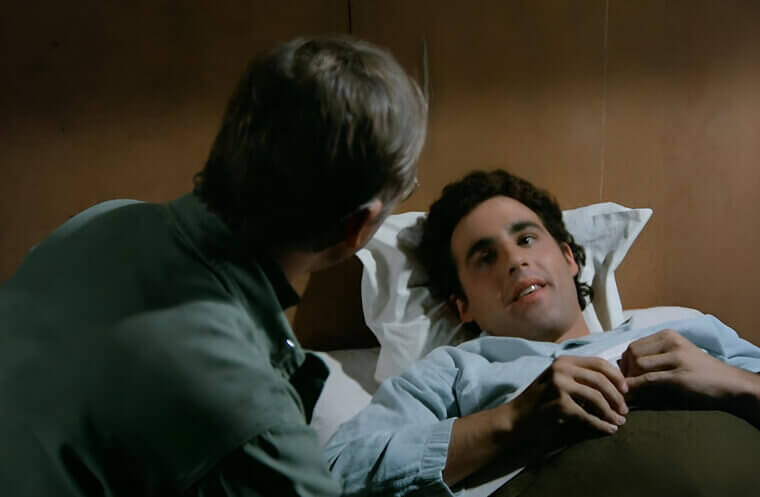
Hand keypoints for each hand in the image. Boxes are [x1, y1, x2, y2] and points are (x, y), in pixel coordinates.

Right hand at [506, 355, 627, 450]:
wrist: (516, 418)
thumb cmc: (540, 401)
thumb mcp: (558, 380)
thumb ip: (580, 377)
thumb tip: (615, 384)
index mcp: (563, 361)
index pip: (599, 363)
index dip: (616, 376)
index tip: (626, 390)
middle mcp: (561, 369)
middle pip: (600, 380)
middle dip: (617, 396)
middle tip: (625, 410)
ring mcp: (559, 386)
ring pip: (597, 398)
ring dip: (611, 412)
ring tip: (619, 422)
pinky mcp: (559, 405)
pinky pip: (588, 416)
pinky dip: (601, 425)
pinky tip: (609, 430)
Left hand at [619, 329, 751, 410]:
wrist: (729, 384)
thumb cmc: (700, 372)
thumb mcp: (676, 355)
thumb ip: (653, 356)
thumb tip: (622, 364)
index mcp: (668, 335)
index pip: (634, 345)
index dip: (626, 363)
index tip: (627, 376)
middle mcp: (671, 342)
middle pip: (633, 353)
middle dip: (626, 371)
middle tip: (629, 385)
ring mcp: (676, 358)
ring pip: (638, 364)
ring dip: (630, 380)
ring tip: (632, 391)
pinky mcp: (679, 375)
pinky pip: (649, 379)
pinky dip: (636, 387)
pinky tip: (632, 395)